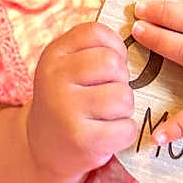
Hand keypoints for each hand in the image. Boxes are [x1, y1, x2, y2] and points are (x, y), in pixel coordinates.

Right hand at [26, 22, 137, 182]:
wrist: (41, 150)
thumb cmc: (67, 102)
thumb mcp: (66, 68)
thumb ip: (92, 49)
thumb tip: (141, 34)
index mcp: (53, 55)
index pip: (95, 32)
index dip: (114, 46)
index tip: (109, 65)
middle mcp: (55, 78)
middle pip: (112, 63)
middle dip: (121, 79)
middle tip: (109, 93)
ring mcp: (66, 109)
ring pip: (123, 96)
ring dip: (124, 108)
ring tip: (107, 115)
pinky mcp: (81, 139)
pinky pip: (126, 128)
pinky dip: (124, 132)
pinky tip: (107, 134)